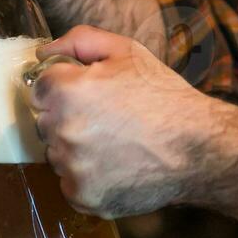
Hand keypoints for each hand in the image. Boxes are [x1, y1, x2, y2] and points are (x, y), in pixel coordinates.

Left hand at [28, 25, 207, 218]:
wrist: (198, 148)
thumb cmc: (163, 96)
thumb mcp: (127, 51)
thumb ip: (79, 41)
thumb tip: (43, 51)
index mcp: (68, 91)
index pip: (39, 88)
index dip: (65, 87)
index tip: (89, 94)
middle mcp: (63, 131)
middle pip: (46, 122)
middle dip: (69, 117)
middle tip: (108, 118)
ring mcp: (72, 168)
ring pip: (57, 154)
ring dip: (76, 149)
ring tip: (115, 143)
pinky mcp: (83, 197)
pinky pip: (70, 183)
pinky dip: (87, 176)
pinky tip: (116, 165)